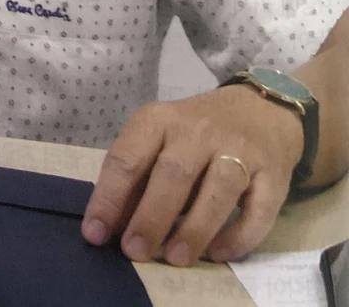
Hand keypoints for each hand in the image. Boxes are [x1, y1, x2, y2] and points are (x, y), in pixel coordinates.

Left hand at [81, 85, 302, 266]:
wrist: (258, 110)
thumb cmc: (193, 133)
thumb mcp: (157, 140)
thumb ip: (136, 178)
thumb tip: (110, 225)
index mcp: (159, 120)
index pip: (127, 157)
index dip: (109, 197)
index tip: (94, 233)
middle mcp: (198, 130)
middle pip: (173, 173)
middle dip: (151, 216)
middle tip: (134, 252)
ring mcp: (239, 149)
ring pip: (218, 188)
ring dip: (195, 228)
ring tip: (175, 259)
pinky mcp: (273, 172)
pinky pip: (259, 207)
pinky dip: (240, 234)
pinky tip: (220, 254)